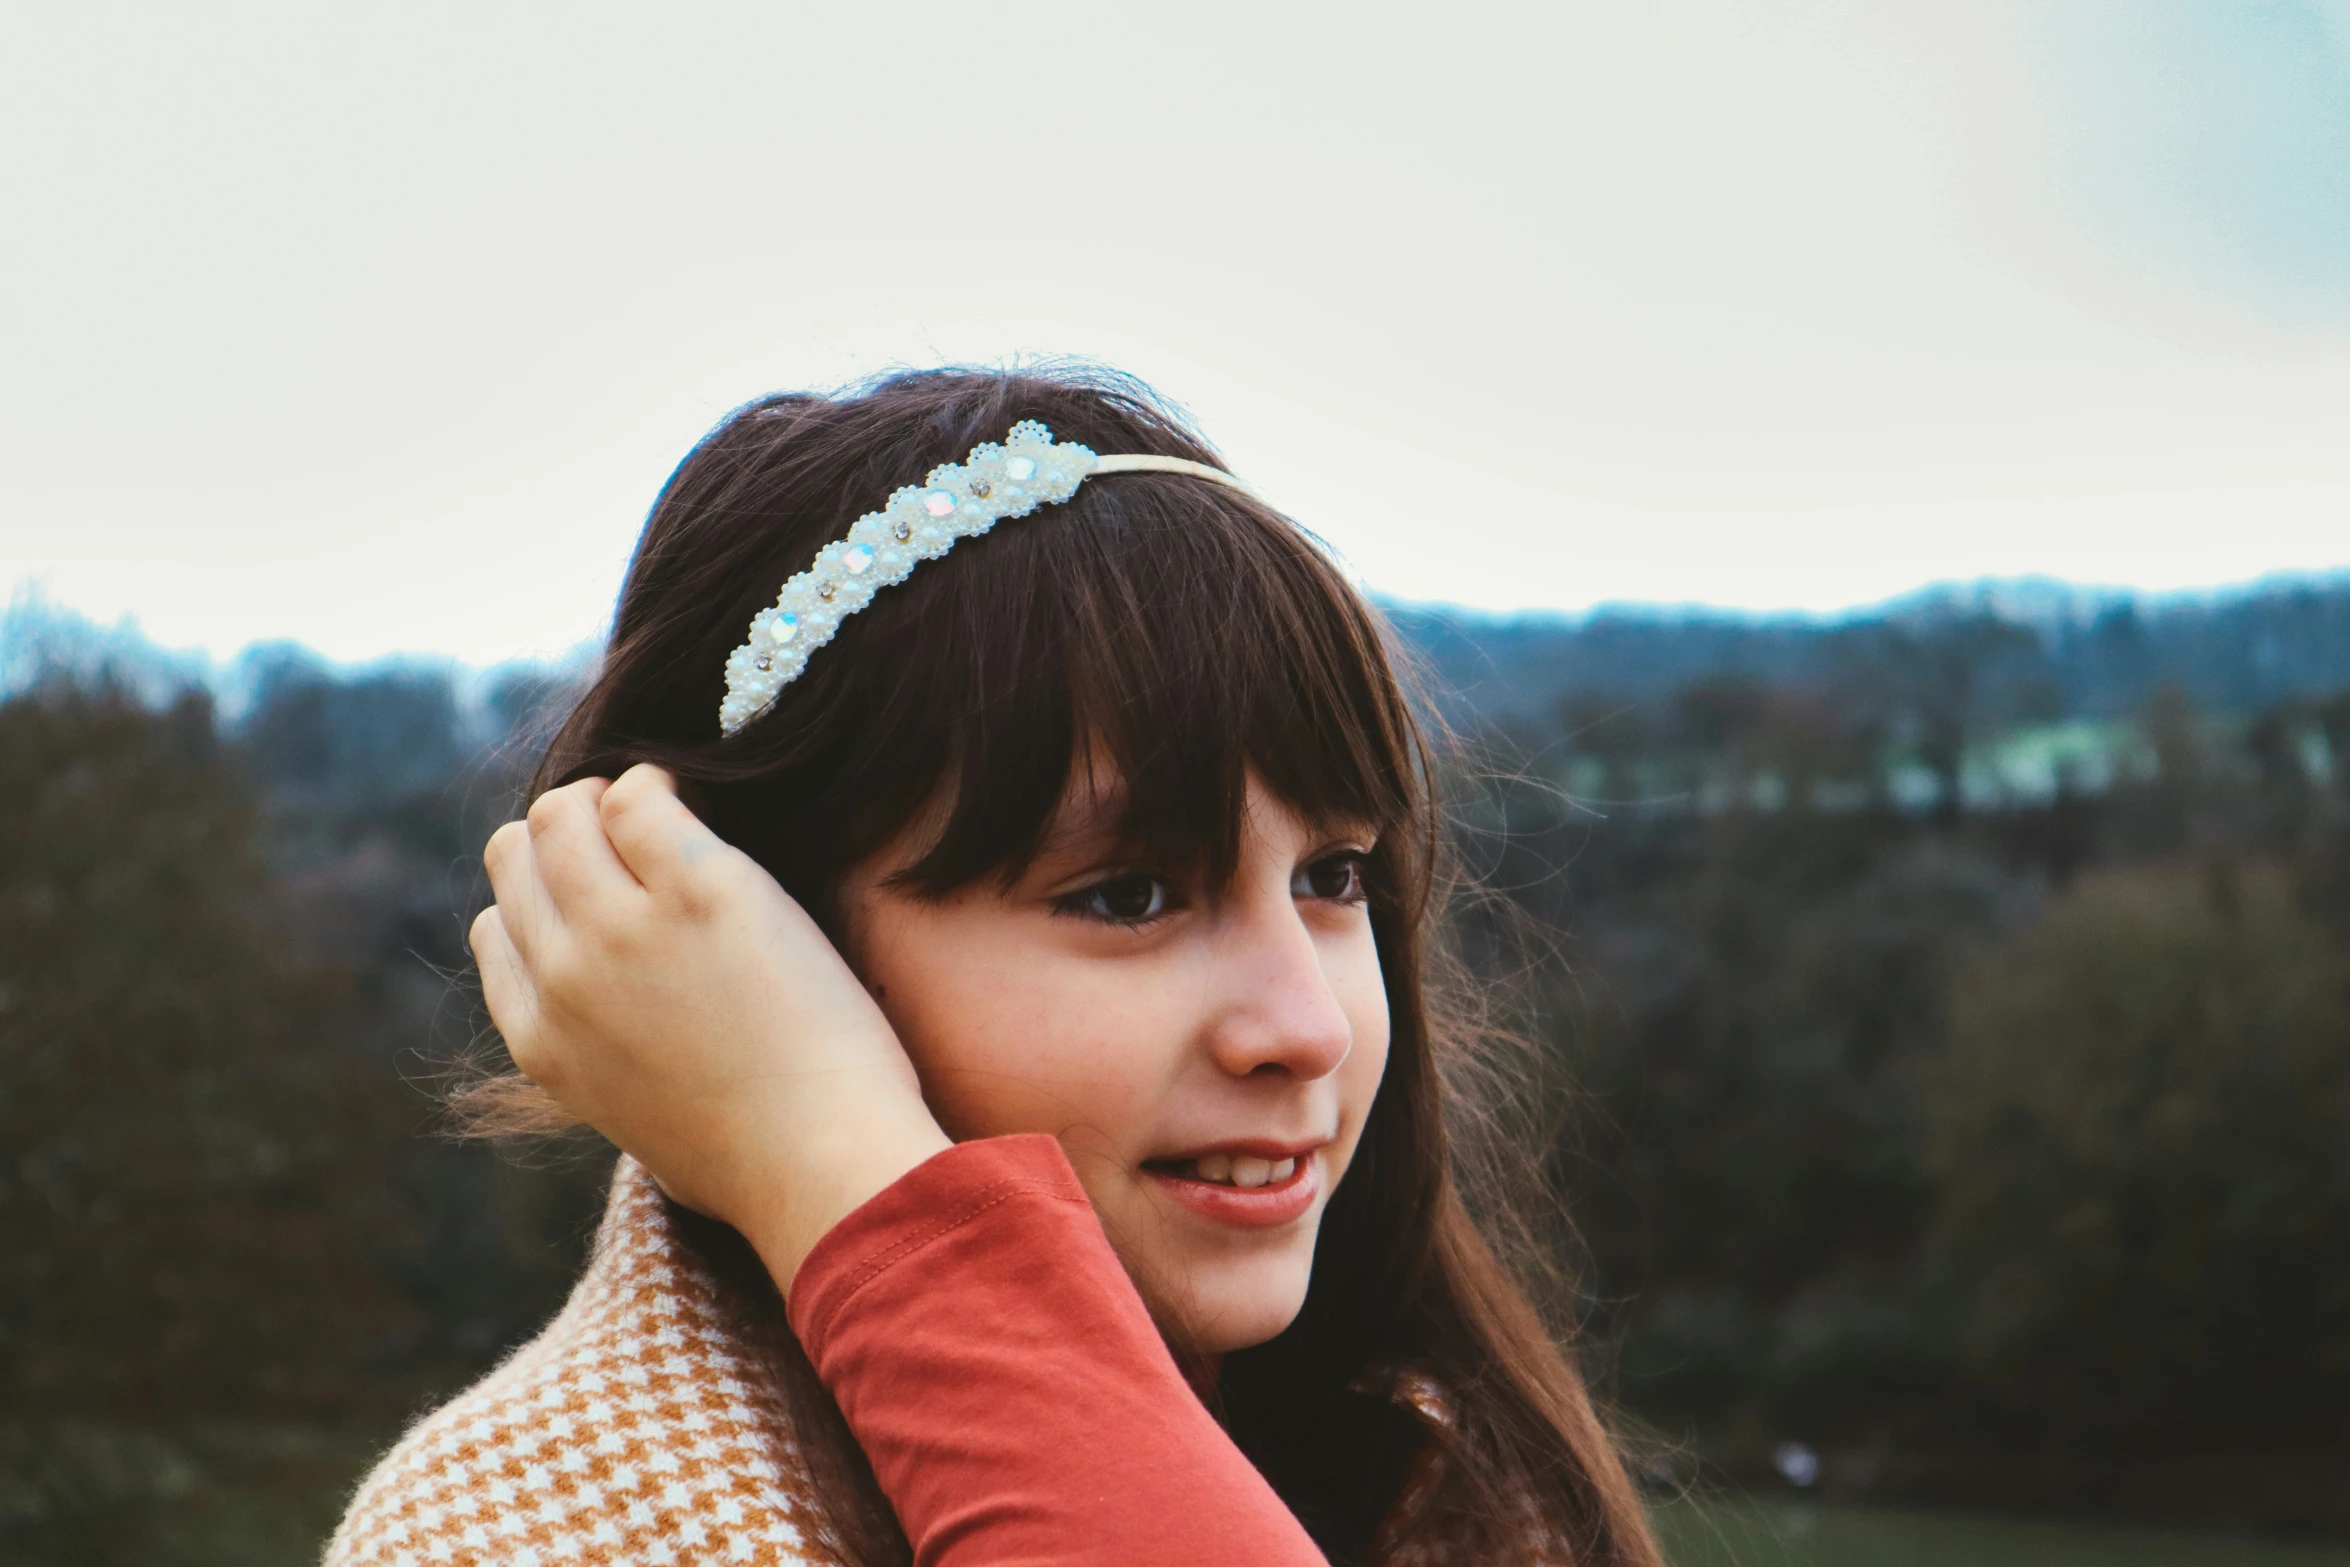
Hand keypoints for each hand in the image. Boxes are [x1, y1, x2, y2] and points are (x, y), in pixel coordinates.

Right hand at [469, 763, 950, 1289]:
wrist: (820, 1166)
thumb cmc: (756, 1157)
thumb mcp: (641, 1121)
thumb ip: (609, 1063)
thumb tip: (626, 1033)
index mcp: (542, 1043)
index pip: (496, 928)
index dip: (546, 897)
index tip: (603, 891)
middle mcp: (564, 979)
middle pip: (518, 854)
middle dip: (568, 832)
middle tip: (635, 837)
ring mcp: (622, 931)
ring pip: (564, 812)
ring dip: (609, 797)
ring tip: (669, 810)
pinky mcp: (697, 891)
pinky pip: (640, 795)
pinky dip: (663, 783)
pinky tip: (703, 801)